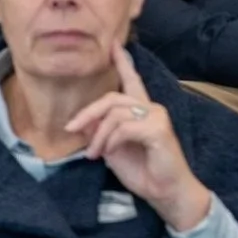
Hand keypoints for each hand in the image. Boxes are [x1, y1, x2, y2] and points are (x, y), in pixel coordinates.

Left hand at [68, 47, 211, 230]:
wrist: (166, 192)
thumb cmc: (144, 171)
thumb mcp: (114, 150)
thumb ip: (103, 133)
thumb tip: (86, 122)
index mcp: (142, 111)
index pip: (132, 81)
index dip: (122, 62)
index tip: (113, 45)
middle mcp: (151, 108)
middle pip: (112, 98)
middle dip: (88, 112)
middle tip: (71, 128)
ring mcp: (156, 117)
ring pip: (115, 113)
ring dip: (98, 135)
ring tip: (93, 153)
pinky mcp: (158, 129)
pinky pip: (124, 128)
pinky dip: (111, 140)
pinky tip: (108, 153)